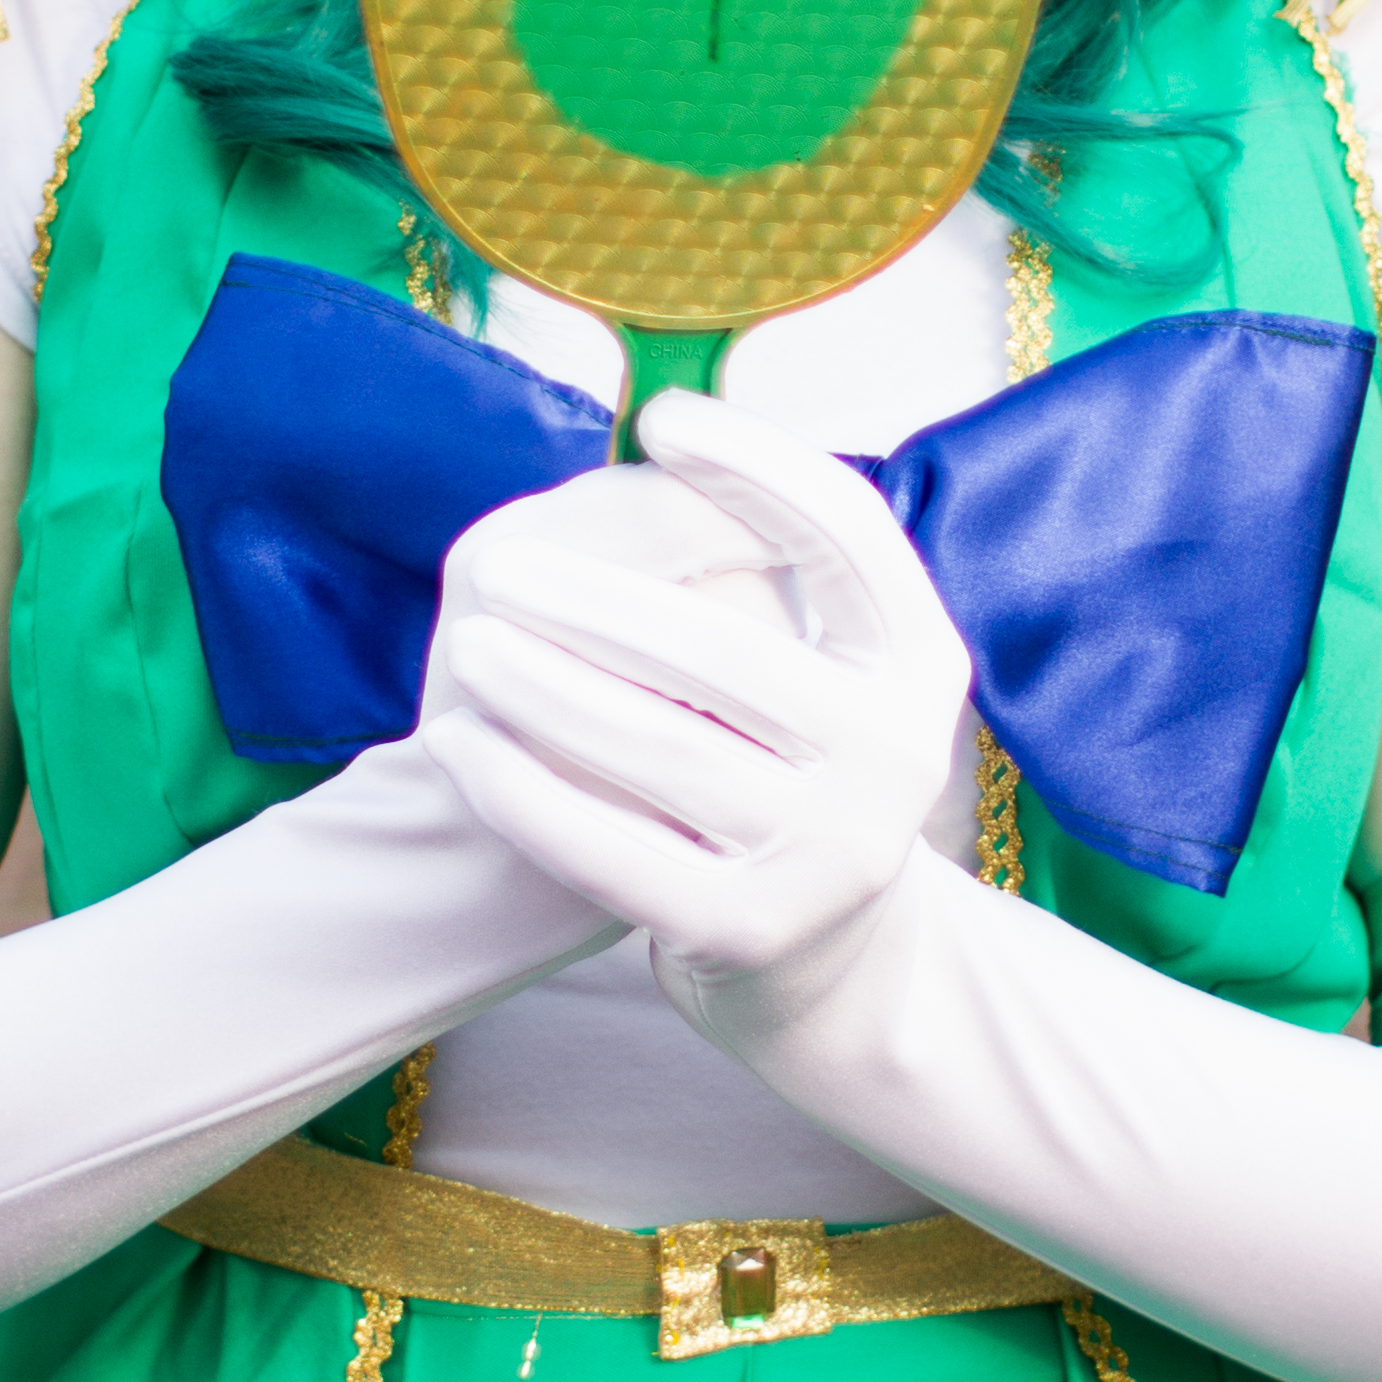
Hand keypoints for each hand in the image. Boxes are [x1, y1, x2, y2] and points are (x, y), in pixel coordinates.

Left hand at [421, 390, 971, 982]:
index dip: (755, 464)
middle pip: (724, 647)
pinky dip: (524, 792)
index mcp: (920, 662)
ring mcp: (828, 851)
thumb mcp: (821, 669)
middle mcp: (894, 754)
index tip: (662, 419)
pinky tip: (461, 746)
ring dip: (543, 688)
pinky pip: (610, 849)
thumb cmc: (786, 767)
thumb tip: (664, 440)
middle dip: (593, 600)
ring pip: (658, 746)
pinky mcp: (747, 930)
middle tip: (498, 569)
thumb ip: (760, 569)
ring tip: (468, 648)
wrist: (819, 962)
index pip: (844, 530)